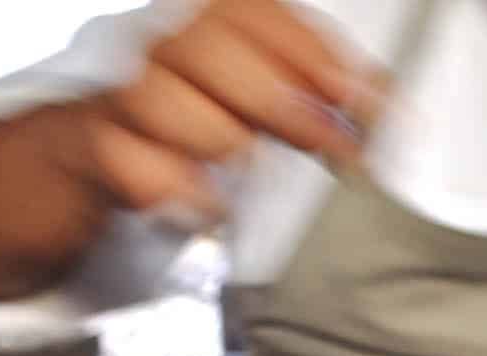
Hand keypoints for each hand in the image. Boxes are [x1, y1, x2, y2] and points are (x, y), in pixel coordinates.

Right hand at [72, 0, 379, 214]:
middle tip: (327, 146)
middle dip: (277, 99)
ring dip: (218, 138)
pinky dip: (172, 186)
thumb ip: (322, 92)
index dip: (312, 52)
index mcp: (212, 20)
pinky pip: (125, 159)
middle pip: (206, 45)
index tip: (361, 98)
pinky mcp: (98, 147)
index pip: (256, 10)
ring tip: (254, 169)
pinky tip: (208, 205)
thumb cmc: (204, 123)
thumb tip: (388, 99)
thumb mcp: (268, 99)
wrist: (107, 159)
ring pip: (157, 96)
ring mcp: (124, 93)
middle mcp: (164, 45)